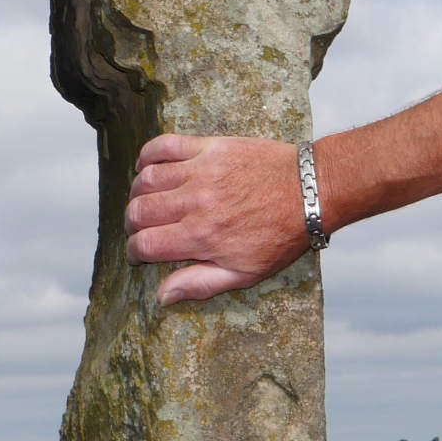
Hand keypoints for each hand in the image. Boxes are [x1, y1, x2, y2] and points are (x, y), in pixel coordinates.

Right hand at [125, 134, 308, 303]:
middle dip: (131, 224)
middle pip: (139, 211)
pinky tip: (147, 167)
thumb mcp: (244, 273)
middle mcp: (194, 203)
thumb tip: (162, 295)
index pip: (145, 244)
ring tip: (145, 201)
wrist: (310, 192)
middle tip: (140, 229)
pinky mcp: (209, 147)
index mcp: (201, 237)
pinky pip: (164, 145)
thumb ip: (200, 284)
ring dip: (137, 193)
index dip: (134, 252)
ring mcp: (200, 171)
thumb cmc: (281, 235)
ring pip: (146, 179)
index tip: (138, 254)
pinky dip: (147, 155)